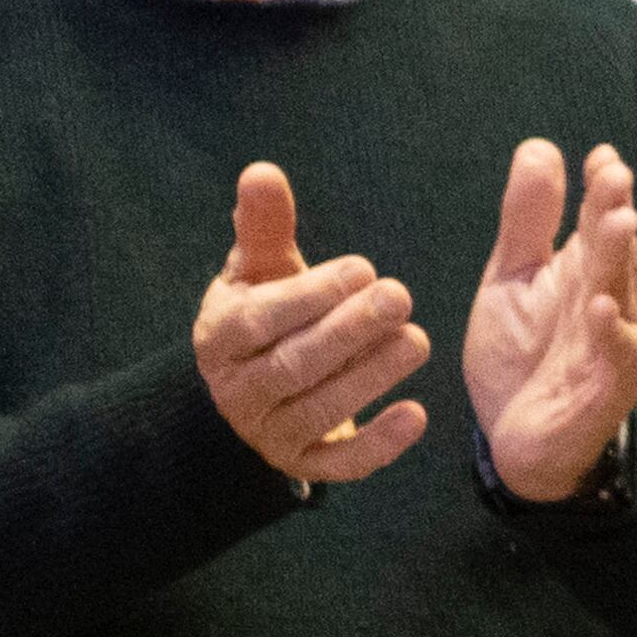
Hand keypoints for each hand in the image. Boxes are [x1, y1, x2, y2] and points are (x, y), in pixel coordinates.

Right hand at [192, 164, 428, 484]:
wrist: (258, 386)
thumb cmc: (268, 311)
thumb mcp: (261, 270)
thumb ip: (263, 227)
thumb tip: (262, 172)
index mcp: (219, 338)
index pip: (258, 319)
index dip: (309, 295)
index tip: (362, 268)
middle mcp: (237, 392)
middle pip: (293, 364)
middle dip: (349, 331)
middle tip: (400, 296)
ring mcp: (269, 434)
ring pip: (320, 410)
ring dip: (371, 376)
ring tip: (417, 340)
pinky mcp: (304, 465)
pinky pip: (341, 464)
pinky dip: (379, 444)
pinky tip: (417, 415)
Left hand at [466, 140, 636, 503]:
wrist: (516, 441)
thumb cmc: (522, 355)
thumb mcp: (511, 279)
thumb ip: (527, 220)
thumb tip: (540, 146)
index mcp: (585, 271)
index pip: (596, 220)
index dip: (601, 189)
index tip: (601, 156)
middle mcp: (608, 302)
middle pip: (613, 251)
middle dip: (614, 212)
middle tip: (615, 175)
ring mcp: (612, 346)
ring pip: (621, 296)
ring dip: (621, 260)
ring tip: (618, 222)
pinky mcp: (606, 390)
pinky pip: (615, 359)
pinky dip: (610, 333)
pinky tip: (601, 306)